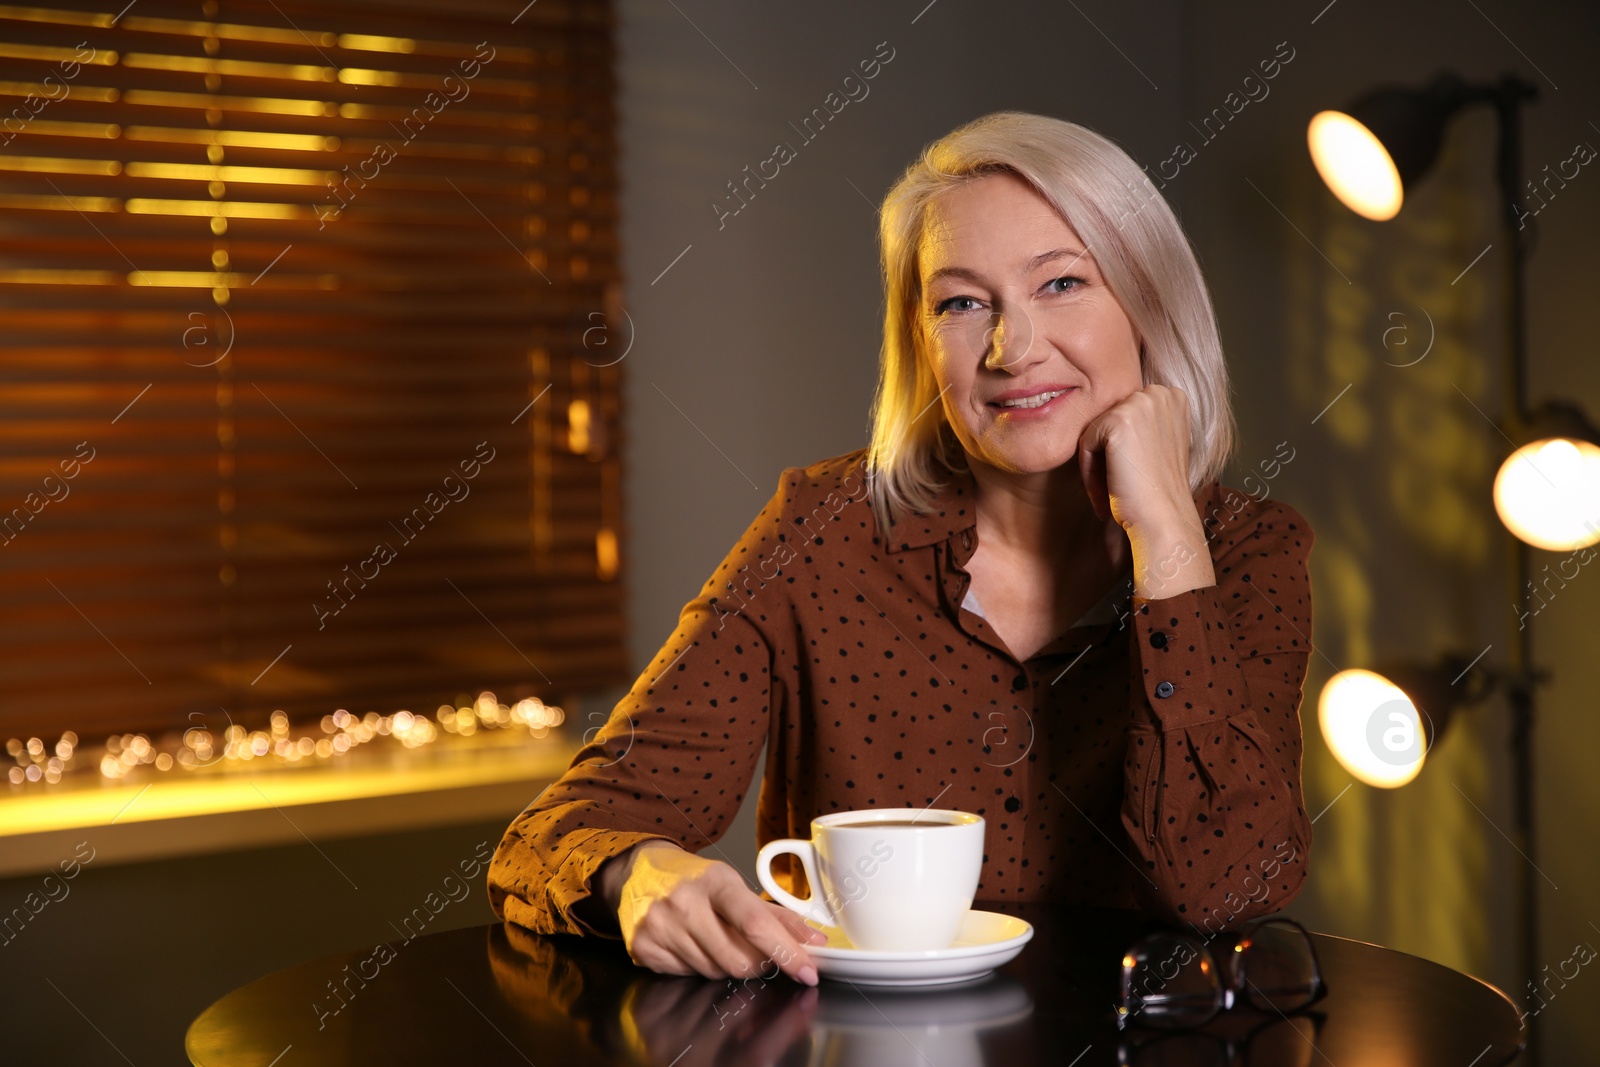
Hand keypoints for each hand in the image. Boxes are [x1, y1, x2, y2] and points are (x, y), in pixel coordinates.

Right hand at [598, 840, 827, 984]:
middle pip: (737, 960)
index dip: (786, 951)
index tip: (808, 970)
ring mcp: (660, 927)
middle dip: (756, 964)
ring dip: (725, 965)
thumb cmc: (694, 879)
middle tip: (755, 952)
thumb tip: (815, 942)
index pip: (755, 923)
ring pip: (714, 972)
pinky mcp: (644, 949)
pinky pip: (687, 976)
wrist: (637, 871)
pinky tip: (691, 945)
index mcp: (715, 882)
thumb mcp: (735, 885)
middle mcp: (684, 903)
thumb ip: (777, 917)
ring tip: (715, 939)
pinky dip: (698, 967)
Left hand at [1076, 384, 1213, 598]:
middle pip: (1108, 421)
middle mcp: (1160, 394)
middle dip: (1106, 456)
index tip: (1127, 478)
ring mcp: (1141, 404)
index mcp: (1173, 397)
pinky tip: (1105, 494)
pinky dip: (1088, 472)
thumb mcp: (1157, 446)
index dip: (1121, 451)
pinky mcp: (1120, 420)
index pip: (1123, 415)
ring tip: (1110, 492)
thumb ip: (1140, 425)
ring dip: (1096, 465)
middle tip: (1116, 489)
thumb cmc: (1158, 492)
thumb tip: (1108, 424)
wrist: (1164, 520)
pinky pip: (1085, 443)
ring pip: (1095, 432)